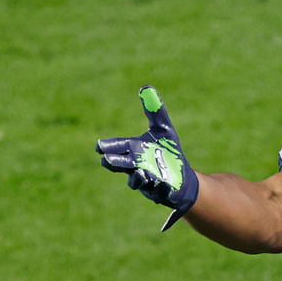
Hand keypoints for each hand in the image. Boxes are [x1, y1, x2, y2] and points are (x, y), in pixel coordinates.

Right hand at [97, 86, 198, 230]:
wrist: (181, 177)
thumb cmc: (168, 152)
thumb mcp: (164, 130)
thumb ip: (155, 111)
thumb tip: (146, 88)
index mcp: (135, 152)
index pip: (120, 148)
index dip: (110, 147)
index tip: (100, 145)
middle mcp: (137, 167)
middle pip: (123, 165)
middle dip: (116, 163)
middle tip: (106, 160)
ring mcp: (147, 181)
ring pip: (138, 180)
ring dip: (138, 177)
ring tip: (141, 173)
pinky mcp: (160, 192)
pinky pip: (158, 192)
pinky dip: (158, 188)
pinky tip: (161, 183)